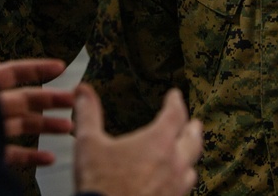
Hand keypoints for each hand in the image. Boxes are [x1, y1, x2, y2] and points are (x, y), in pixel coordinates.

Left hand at [0, 58, 75, 166]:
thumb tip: (20, 92)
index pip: (11, 73)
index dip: (36, 69)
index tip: (61, 67)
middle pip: (22, 99)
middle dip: (50, 99)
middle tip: (73, 100)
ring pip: (21, 125)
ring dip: (46, 125)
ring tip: (69, 127)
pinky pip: (13, 153)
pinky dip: (31, 155)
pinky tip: (50, 158)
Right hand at [73, 83, 202, 195]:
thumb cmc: (100, 184)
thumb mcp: (88, 144)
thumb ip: (88, 114)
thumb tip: (83, 91)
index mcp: (158, 142)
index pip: (175, 115)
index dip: (176, 102)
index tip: (175, 95)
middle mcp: (174, 163)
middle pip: (192, 141)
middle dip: (193, 129)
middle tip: (194, 123)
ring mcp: (176, 187)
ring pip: (191, 168)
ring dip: (190, 157)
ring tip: (188, 153)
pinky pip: (184, 189)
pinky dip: (183, 180)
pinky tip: (176, 183)